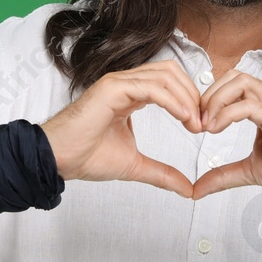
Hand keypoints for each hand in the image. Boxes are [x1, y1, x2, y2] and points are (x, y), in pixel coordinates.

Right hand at [40, 61, 203, 198]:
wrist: (59, 160)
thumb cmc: (86, 156)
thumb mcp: (135, 165)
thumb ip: (162, 173)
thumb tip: (187, 189)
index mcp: (130, 95)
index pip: (169, 83)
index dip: (189, 99)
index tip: (200, 126)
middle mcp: (125, 83)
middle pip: (171, 72)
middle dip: (192, 95)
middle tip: (202, 123)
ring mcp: (118, 83)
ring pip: (164, 75)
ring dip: (186, 97)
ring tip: (195, 123)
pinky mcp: (112, 88)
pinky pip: (151, 87)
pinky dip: (173, 100)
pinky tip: (184, 116)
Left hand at [190, 69, 261, 206]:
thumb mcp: (252, 171)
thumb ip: (224, 175)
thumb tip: (197, 189)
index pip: (233, 85)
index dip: (210, 99)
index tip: (197, 124)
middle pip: (234, 76)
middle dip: (209, 94)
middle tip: (198, 122)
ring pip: (241, 82)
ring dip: (216, 100)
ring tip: (206, 125)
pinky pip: (250, 105)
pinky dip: (227, 113)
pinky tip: (216, 130)